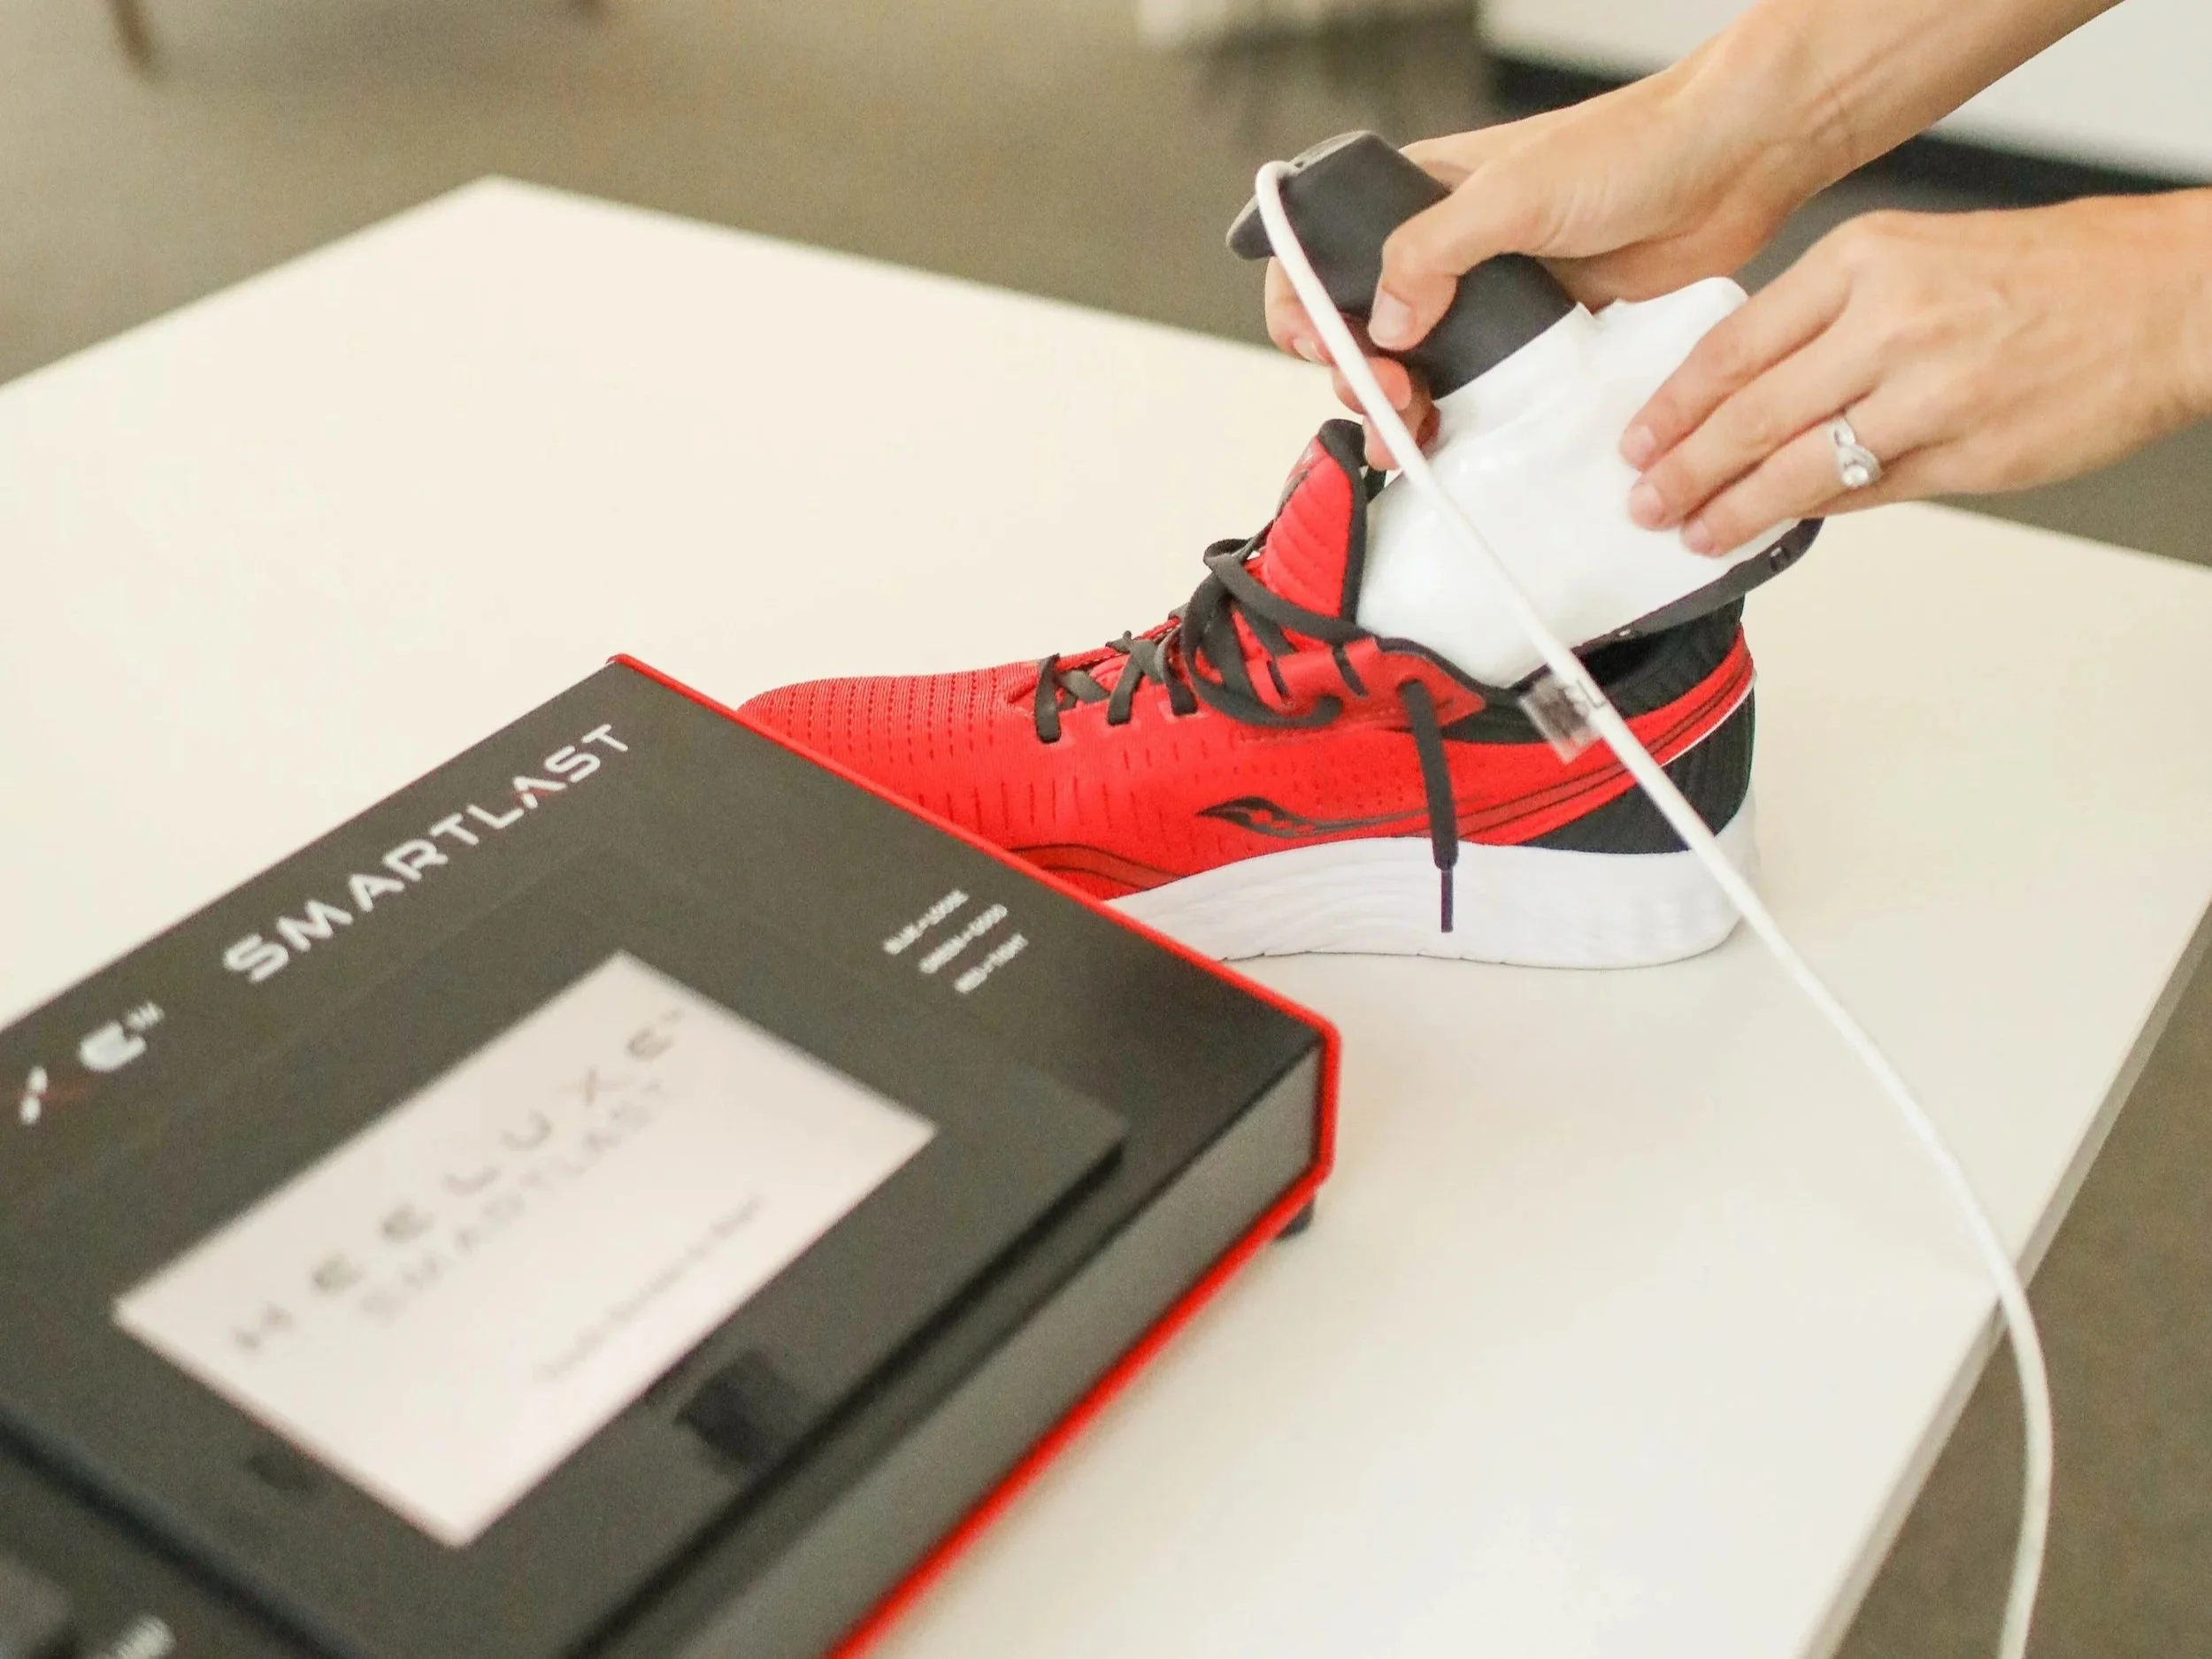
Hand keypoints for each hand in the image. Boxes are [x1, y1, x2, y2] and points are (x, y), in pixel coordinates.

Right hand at [1265, 55, 1837, 466]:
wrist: (1727, 168)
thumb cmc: (1629, 150)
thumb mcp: (1511, 195)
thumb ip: (1430, 253)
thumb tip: (1380, 323)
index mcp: (1418, 197)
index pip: (1320, 254)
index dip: (1304, 308)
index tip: (1326, 349)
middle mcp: (1443, 250)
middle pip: (1359, 327)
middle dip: (1354, 374)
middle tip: (1387, 396)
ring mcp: (1486, 298)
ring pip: (1415, 368)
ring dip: (1399, 409)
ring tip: (1411, 432)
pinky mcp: (1533, 339)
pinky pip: (1480, 392)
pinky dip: (1458, 423)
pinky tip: (1452, 441)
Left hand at [1622, 192, 2211, 551]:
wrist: (2171, 297)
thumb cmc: (2055, 273)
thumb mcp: (1918, 258)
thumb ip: (1829, 321)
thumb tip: (1747, 391)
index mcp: (1867, 261)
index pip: (1735, 345)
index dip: (1674, 404)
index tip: (1638, 438)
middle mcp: (1891, 324)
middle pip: (1751, 415)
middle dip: (1684, 469)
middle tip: (1644, 499)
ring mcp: (1931, 395)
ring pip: (1799, 468)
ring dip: (1735, 510)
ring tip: (1694, 532)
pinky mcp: (1967, 457)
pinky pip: (1866, 495)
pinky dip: (1812, 515)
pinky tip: (1777, 527)